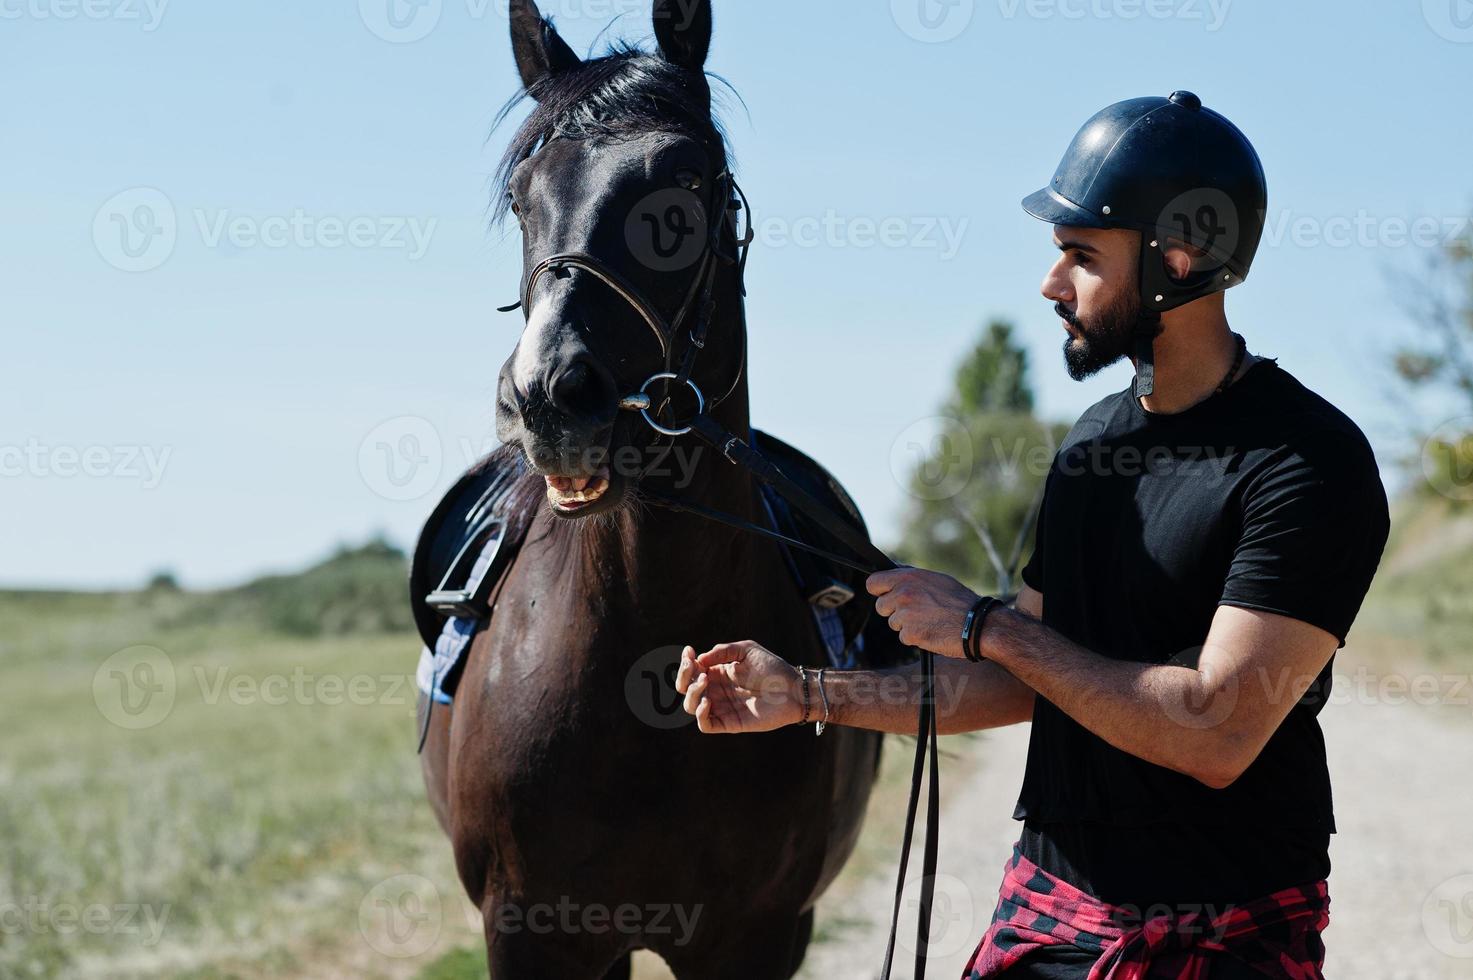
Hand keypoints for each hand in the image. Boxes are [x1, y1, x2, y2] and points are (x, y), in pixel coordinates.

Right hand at [674, 641, 802, 733]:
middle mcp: (717, 691)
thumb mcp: (747, 650)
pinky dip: (700, 714)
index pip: (692, 671)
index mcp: (719, 673)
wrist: (794, 690)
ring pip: (691, 706)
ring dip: (692, 692)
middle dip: (684, 676)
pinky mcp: (730, 723)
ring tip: (706, 680)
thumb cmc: (773, 668)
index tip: (689, 651)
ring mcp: (722, 707)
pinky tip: (708, 701)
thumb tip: (700, 660)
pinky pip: (705, 725)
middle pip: (686, 688)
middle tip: (695, 667)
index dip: (686, 662)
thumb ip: (723, 651)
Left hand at [866, 567, 978, 659]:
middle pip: (881, 606)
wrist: (978, 624)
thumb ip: (911, 577)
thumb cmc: (960, 601)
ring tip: (929, 620)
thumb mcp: (936, 578)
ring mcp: (905, 615)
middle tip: (915, 612)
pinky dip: (915, 637)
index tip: (885, 595)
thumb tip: (893, 573)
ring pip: (893, 623)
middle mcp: (903, 594)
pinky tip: (931, 631)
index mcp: (908, 578)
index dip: (879, 590)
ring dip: (906, 625)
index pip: (873, 582)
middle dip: (894, 610)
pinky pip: (904, 637)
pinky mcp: (910, 634)